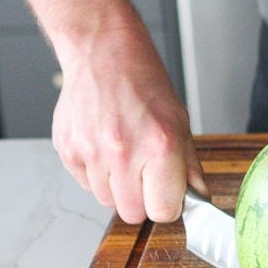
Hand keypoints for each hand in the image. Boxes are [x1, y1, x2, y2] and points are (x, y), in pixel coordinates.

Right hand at [51, 26, 206, 223]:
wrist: (102, 53)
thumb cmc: (143, 82)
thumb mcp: (179, 121)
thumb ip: (189, 166)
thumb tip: (199, 198)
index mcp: (160, 146)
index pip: (164, 211)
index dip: (168, 204)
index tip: (167, 193)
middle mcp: (124, 153)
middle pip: (133, 214)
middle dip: (142, 200)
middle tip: (146, 174)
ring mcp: (91, 153)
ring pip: (107, 201)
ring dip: (118, 187)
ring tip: (124, 154)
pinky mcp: (68, 151)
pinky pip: (85, 184)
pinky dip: (96, 173)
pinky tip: (104, 146)